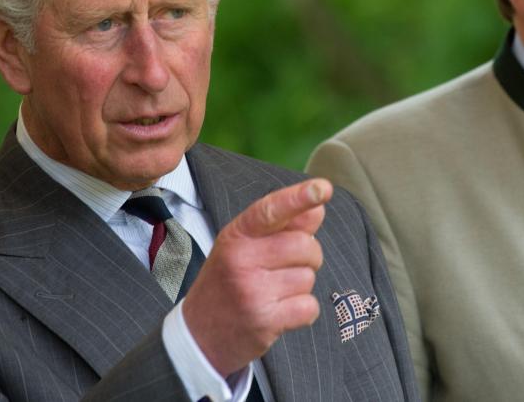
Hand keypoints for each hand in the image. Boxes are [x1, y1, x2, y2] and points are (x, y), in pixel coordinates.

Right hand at [182, 178, 331, 375]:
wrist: (199, 335)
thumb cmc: (228, 283)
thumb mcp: (244, 247)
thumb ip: (282, 226)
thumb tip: (318, 207)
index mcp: (236, 236)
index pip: (270, 210)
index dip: (299, 198)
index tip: (323, 188)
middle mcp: (241, 259)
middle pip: (304, 245)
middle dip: (308, 256)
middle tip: (286, 268)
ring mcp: (252, 291)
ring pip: (308, 277)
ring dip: (300, 286)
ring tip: (274, 293)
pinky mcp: (264, 321)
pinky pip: (309, 306)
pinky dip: (303, 311)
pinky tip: (281, 312)